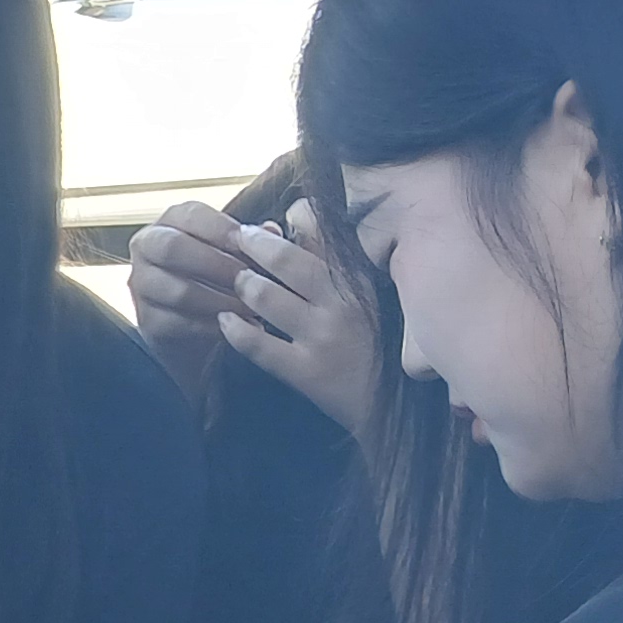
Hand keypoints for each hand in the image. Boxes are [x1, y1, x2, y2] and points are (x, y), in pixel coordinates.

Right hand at [121, 201, 253, 404]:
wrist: (191, 324)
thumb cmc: (217, 276)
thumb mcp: (234, 252)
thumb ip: (251, 240)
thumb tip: (270, 232)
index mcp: (171, 221)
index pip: (191, 214)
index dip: (222, 228)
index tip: (252, 244)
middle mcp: (147, 247)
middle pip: (172, 247)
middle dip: (216, 263)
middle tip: (248, 278)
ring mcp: (142, 285)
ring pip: (177, 290)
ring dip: (219, 300)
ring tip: (250, 308)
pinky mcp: (146, 320)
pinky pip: (177, 323)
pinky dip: (211, 326)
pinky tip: (237, 328)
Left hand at [212, 203, 387, 446]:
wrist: (397, 407)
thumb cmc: (380, 344)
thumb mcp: (372, 295)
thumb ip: (338, 259)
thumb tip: (299, 215)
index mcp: (362, 280)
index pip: (324, 231)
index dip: (295, 216)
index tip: (275, 217)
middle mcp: (344, 303)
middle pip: (285, 260)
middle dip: (254, 244)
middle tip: (238, 237)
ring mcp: (323, 338)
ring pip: (265, 297)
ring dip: (243, 284)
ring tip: (237, 280)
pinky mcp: (307, 372)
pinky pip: (257, 344)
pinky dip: (234, 329)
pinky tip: (225, 320)